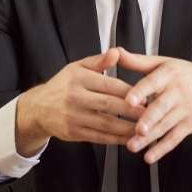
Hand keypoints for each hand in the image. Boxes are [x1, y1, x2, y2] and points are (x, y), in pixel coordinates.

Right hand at [15, 49, 143, 155]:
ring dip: (128, 128)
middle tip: (153, 114)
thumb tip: (117, 52)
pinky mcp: (73, 133)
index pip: (110, 85)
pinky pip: (99, 137)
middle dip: (133, 111)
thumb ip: (99, 61)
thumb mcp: (77, 68)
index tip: (149, 95)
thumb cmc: (63, 85)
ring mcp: (73, 117)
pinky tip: (129, 139)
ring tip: (146, 129)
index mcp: (79, 78)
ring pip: (106, 124)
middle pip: (110, 105)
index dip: (131, 92)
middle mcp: (75, 97)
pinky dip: (116, 139)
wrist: (38, 109)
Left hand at [116, 48, 191, 163]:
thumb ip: (138, 61)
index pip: (153, 82)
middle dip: (149, 119)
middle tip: (137, 129)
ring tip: (133, 146)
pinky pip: (175, 138)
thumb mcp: (166, 63)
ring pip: (165, 125)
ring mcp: (185, 110)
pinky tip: (150, 157)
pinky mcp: (190, 125)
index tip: (129, 100)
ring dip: (149, 138)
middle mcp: (178, 92)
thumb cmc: (189, 75)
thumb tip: (116, 52)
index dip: (141, 91)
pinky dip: (162, 149)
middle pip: (161, 107)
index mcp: (169, 74)